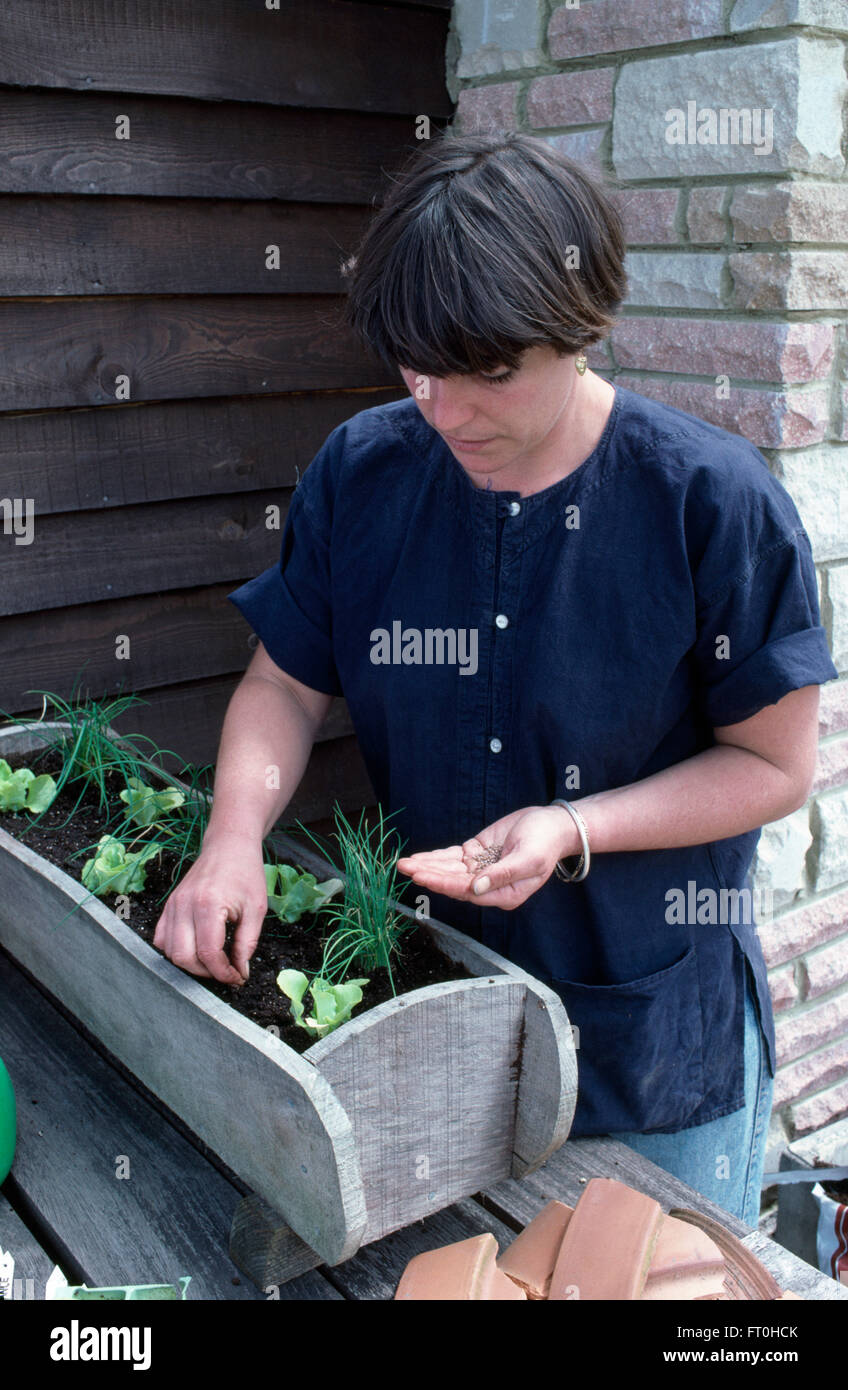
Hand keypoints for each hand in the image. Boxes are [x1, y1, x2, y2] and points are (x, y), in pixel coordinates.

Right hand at [152, 832, 266, 984]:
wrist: (229, 846)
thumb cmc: (246, 873)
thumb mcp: (256, 909)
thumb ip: (247, 943)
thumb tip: (241, 972)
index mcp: (208, 905)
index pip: (209, 954)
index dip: (224, 972)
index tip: (238, 977)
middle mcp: (184, 905)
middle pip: (184, 957)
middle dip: (206, 972)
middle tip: (226, 971)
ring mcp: (173, 905)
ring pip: (170, 951)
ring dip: (190, 964)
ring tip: (213, 962)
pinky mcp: (169, 905)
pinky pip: (161, 938)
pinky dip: (175, 950)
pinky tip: (195, 949)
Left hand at [395, 805, 578, 910]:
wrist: (553, 825)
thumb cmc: (545, 843)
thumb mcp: (528, 859)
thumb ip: (502, 875)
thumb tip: (476, 888)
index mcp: (505, 894)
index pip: (467, 891)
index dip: (443, 883)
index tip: (423, 877)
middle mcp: (489, 886)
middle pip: (453, 882)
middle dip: (428, 875)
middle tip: (404, 868)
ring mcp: (481, 870)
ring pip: (449, 871)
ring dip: (427, 866)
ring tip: (404, 864)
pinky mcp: (477, 854)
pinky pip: (452, 858)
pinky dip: (436, 857)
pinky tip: (419, 858)